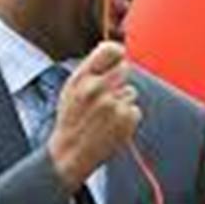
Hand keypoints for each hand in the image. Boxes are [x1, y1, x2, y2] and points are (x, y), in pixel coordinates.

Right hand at [48, 41, 140, 191]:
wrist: (69, 154)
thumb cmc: (72, 119)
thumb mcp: (71, 89)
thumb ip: (91, 68)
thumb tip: (115, 48)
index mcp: (82, 79)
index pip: (110, 50)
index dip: (117, 51)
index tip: (118, 55)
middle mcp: (97, 89)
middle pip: (125, 68)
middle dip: (118, 80)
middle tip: (105, 96)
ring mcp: (114, 104)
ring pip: (130, 91)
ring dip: (122, 101)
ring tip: (104, 115)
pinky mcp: (127, 119)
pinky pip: (135, 109)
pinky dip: (127, 117)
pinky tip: (111, 126)